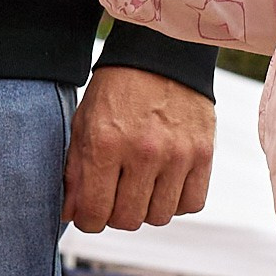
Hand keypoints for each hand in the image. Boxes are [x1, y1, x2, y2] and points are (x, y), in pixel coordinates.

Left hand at [67, 66, 213, 230]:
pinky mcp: (204, 154)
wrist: (162, 54)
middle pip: (127, 220)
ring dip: (147, 209)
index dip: (88, 221)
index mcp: (106, 144)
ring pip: (159, 217)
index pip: (94, 212)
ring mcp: (177, 155)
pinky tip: (166, 183)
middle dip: (115, 215)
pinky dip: (177, 201)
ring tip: (141, 187)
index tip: (90, 213)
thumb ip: (75, 171)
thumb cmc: (117, 90)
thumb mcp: (84, 124)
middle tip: (114, 197)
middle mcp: (143, 152)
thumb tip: (71, 213)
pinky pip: (191, 204)